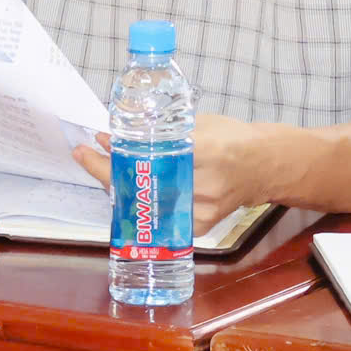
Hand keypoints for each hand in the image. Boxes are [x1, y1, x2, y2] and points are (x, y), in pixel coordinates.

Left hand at [72, 113, 260, 234]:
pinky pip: (157, 215)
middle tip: (85, 153)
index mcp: (203, 151)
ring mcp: (197, 210)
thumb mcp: (199, 124)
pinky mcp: (197, 226)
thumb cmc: (234, 139)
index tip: (95, 142)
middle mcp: (199, 185)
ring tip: (98, 162)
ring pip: (145, 202)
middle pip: (140, 183)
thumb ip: (162, 131)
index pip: (150, 155)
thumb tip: (119, 135)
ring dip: (118, 183)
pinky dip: (138, 199)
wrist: (265, 167)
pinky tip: (123, 184)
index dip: (117, 152)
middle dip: (106, 170)